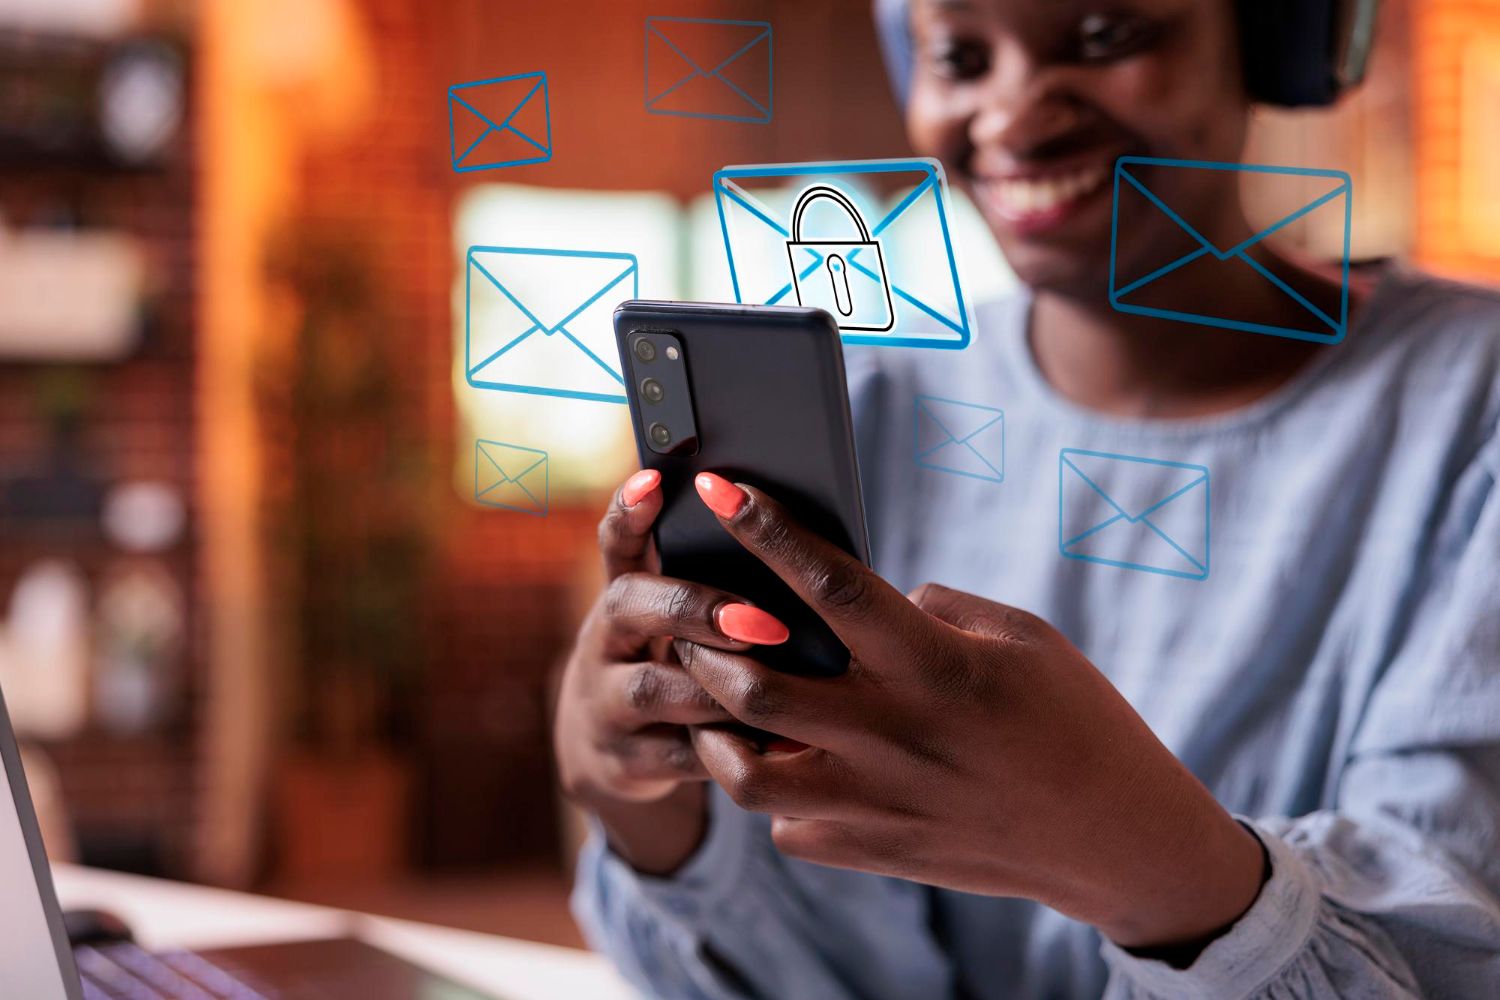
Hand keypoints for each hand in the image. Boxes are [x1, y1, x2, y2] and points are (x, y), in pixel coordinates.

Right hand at [553, 469, 791, 873]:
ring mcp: (606, 704)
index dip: (630, 511)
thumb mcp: (676, 619)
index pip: (617, 540)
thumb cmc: (676, 659)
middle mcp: (605, 642)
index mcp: (625, 595)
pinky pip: (677, 756)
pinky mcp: (625, 762)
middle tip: (762, 622)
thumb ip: (715, 581)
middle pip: (628, 606)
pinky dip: (728, 748)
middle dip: (694, 607)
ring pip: (652, 688)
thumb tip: (796, 532)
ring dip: (718, 685)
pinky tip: (776, 742)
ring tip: (778, 683)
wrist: (612, 750)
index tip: (655, 482)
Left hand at [677, 473, 1266, 949]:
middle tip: (693, 619)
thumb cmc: (1076, 719)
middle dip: (704, 643)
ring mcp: (878, 804)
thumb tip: (865, 600)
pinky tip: (795, 765)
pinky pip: (788, 825)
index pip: (829, 586)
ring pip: (746, 774)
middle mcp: (893, 736)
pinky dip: (778, 792)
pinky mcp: (874, 852)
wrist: (1115, 838)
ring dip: (717, 731)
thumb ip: (934, 608)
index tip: (719, 488)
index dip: (766, 530)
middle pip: (755, 685)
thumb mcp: (1023, 637)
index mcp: (935, 666)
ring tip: (721, 701)